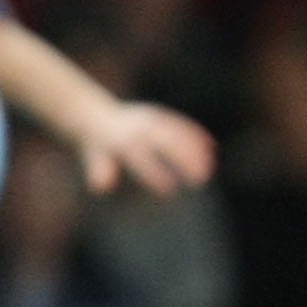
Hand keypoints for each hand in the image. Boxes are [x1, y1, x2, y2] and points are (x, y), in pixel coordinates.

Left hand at [78, 101, 214, 195]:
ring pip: (178, 132)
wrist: (97, 115)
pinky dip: (197, 135)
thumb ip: (99, 170)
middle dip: (184, 159)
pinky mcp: (160, 115)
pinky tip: (211, 147)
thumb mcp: (94, 156)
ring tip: (210, 167)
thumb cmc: (99, 145)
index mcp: (122, 140)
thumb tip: (100, 187)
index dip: (154, 174)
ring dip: (197, 149)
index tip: (168, 191)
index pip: (141, 159)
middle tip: (200, 179)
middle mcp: (139, 127)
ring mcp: (152, 119)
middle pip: (166, 142)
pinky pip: (182, 123)